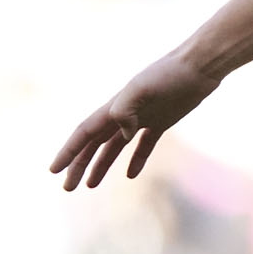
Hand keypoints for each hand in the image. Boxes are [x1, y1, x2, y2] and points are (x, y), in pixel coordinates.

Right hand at [49, 50, 218, 190]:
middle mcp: (124, 114)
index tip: (53, 171)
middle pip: (94, 144)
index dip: (68, 152)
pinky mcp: (162, 122)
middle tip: (67, 187)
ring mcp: (142, 118)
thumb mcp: (143, 88)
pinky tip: (131, 175)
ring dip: (101, 165)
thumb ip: (126, 110)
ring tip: (91, 185)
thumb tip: (123, 134)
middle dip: (79, 164)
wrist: (199, 65)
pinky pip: (144, 145)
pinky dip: (136, 160)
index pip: (84, 133)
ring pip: (115, 146)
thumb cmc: (169, 74)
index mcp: (114, 107)